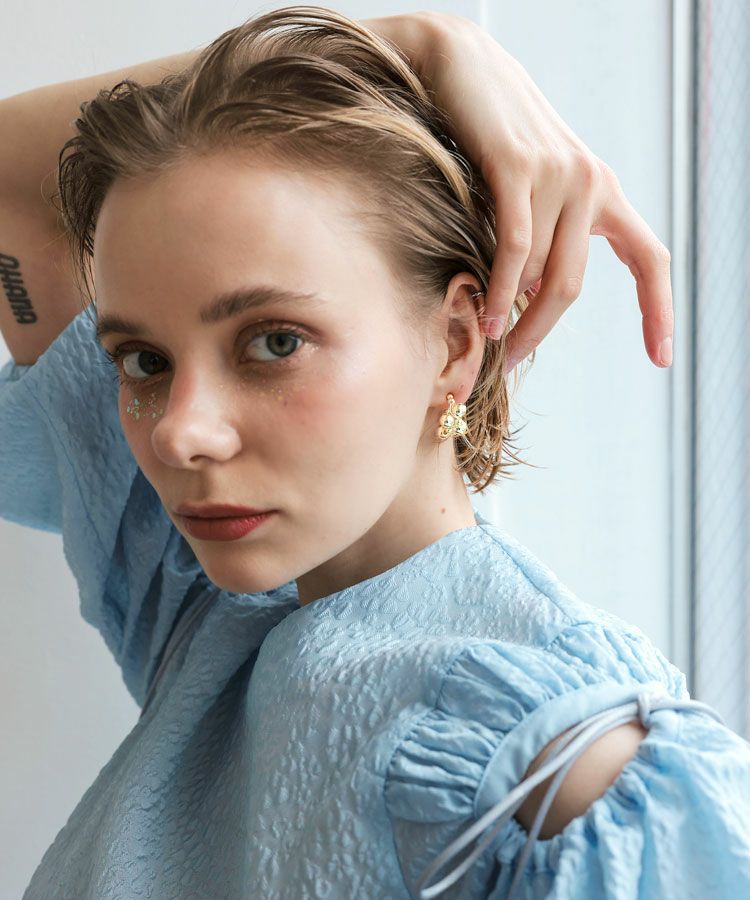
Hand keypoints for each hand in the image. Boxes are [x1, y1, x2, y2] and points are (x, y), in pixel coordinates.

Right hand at [384, 12, 673, 372]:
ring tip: (492, 340)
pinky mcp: (518, 170)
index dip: (659, 311)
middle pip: (574, 283)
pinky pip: (516, 249)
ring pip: (540, 270)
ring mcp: (558, 176)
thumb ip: (544, 235)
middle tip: (515, 360)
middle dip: (543, 329)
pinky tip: (488, 318)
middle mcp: (591, 183)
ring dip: (513, 313)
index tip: (660, 359)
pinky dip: (501, 291)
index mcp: (604, 191)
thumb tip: (529, 299)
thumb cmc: (494, 135)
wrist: (464, 67)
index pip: (649, 259)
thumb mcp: (535, 187)